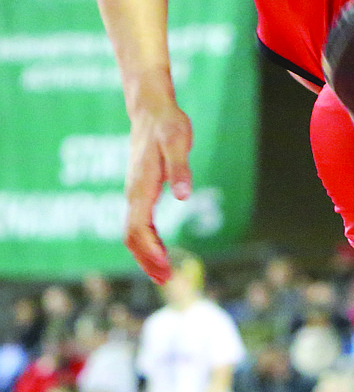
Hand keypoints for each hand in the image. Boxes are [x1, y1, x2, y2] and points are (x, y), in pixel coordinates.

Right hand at [124, 97, 192, 284]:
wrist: (151, 111)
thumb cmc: (167, 125)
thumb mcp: (178, 142)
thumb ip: (180, 169)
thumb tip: (183, 195)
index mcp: (140, 187)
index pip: (137, 229)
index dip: (149, 251)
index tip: (165, 267)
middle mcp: (133, 194)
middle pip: (132, 237)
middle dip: (147, 260)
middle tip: (168, 280)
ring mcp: (135, 194)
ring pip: (133, 233)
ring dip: (147, 255)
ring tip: (166, 273)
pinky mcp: (140, 191)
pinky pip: (139, 224)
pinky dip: (148, 242)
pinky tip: (162, 251)